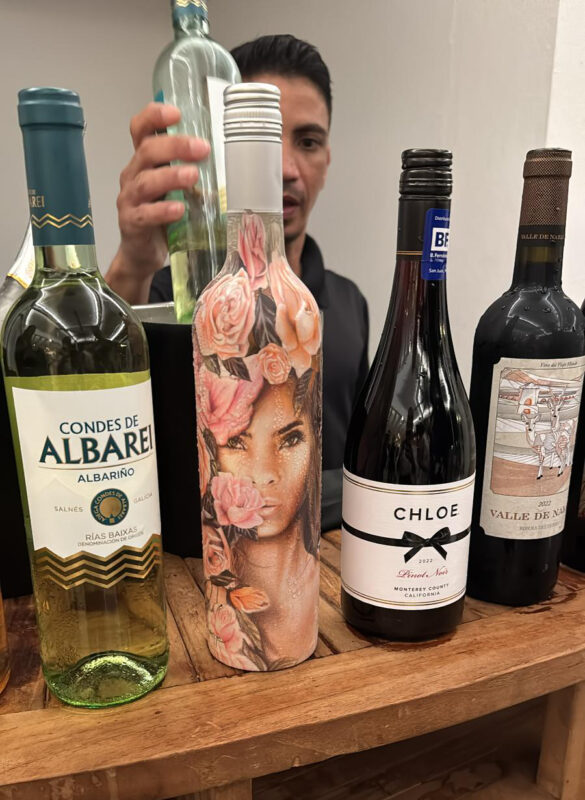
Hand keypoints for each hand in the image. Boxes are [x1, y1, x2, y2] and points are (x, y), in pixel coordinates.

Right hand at [105, 102, 209, 304]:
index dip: (153, 116)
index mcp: (145, 161)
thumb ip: (196, 173)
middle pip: (147, 150)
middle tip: (202, 149)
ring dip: (171, 177)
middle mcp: (133, 175)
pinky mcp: (131, 224)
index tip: (176, 113)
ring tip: (193, 176)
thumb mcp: (180, 190)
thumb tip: (239, 164)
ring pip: (146, 182)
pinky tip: (179, 210)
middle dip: (175, 146)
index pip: (140, 129)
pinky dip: (162, 211)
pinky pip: (145, 214)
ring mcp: (129, 199)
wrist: (143, 254)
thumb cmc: (165, 217)